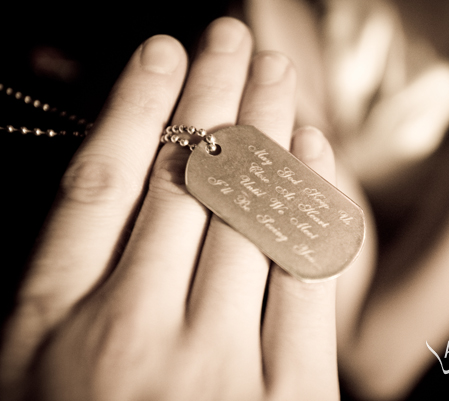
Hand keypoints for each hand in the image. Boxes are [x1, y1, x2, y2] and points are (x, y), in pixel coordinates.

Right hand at [0, 18, 338, 400]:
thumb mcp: (42, 372)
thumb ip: (84, 280)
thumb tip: (145, 178)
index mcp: (51, 330)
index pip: (99, 184)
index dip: (135, 105)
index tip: (164, 48)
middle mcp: (130, 335)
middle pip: (184, 184)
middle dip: (215, 96)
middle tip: (236, 38)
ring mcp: (213, 366)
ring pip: (249, 213)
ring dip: (266, 128)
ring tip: (275, 71)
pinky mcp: (288, 397)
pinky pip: (306, 272)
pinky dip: (311, 200)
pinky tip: (312, 149)